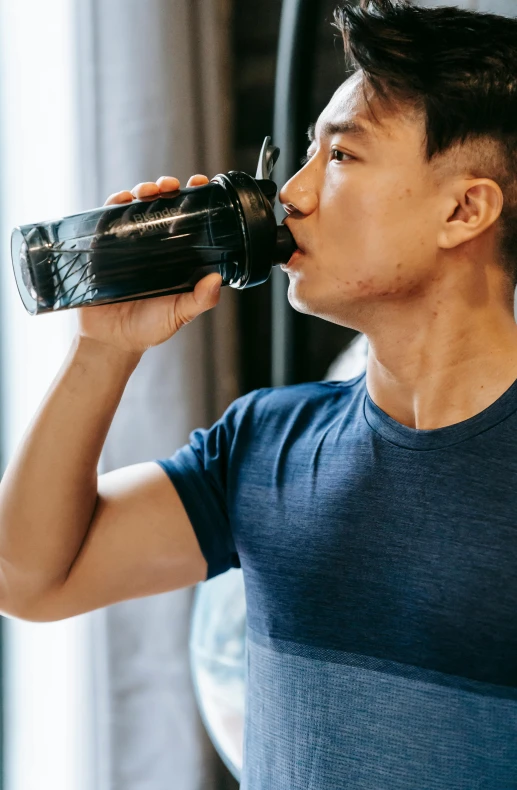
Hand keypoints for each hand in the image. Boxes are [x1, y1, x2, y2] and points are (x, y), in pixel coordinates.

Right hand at [76, 174, 220, 356]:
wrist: (111, 342)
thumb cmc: (148, 329)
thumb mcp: (179, 314)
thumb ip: (199, 300)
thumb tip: (215, 280)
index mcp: (176, 256)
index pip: (188, 220)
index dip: (196, 200)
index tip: (202, 184)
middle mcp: (153, 246)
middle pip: (162, 206)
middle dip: (167, 188)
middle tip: (171, 185)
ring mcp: (128, 244)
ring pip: (136, 207)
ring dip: (143, 190)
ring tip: (151, 190)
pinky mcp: (103, 248)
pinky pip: (107, 220)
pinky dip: (114, 204)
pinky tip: (123, 199)